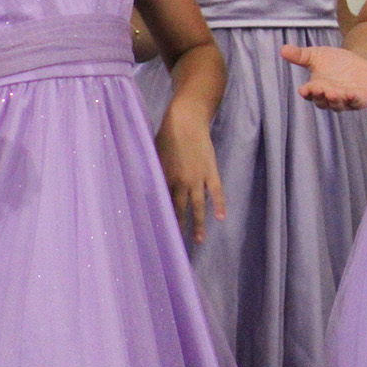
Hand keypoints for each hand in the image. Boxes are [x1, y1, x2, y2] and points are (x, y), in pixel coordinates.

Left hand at [154, 102, 225, 243]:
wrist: (186, 120)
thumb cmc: (165, 135)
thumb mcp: (152, 155)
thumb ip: (152, 172)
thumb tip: (144, 186)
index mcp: (164, 178)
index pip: (161, 204)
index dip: (159, 219)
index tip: (156, 234)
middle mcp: (180, 182)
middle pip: (179, 210)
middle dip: (177, 227)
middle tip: (175, 246)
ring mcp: (198, 178)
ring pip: (198, 206)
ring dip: (198, 224)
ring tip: (199, 240)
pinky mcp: (211, 171)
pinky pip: (217, 192)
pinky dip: (219, 204)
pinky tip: (221, 217)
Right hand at [282, 43, 366, 110]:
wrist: (360, 61)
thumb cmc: (335, 62)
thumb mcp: (316, 56)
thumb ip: (300, 55)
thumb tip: (282, 49)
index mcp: (317, 89)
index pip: (309, 94)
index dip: (307, 92)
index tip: (303, 89)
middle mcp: (329, 98)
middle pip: (322, 101)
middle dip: (320, 95)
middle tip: (319, 88)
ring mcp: (344, 100)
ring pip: (337, 104)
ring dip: (335, 100)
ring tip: (332, 93)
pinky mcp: (360, 100)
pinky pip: (356, 103)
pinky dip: (353, 100)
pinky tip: (351, 94)